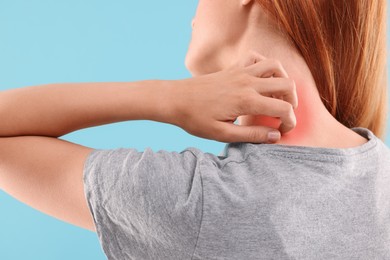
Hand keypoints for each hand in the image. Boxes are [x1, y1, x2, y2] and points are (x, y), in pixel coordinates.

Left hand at [170, 50, 297, 143]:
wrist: (175, 100)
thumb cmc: (196, 119)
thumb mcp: (223, 134)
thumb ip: (252, 135)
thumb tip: (275, 135)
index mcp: (247, 101)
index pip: (283, 108)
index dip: (290, 122)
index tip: (283, 131)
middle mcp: (247, 82)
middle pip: (286, 84)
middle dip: (292, 101)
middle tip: (284, 114)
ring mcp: (240, 72)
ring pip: (275, 65)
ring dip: (283, 79)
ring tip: (278, 95)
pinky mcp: (233, 68)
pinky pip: (255, 57)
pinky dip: (264, 64)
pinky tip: (261, 78)